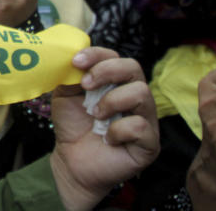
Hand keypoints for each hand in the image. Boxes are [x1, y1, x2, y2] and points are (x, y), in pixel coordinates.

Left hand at [50, 47, 159, 210]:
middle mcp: (134, 95)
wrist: (71, 161)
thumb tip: (70, 56)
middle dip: (107, 71)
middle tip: (86, 85)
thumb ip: (69, 74)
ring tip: (95, 115)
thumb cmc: (73, 126)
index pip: (114, 56)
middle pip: (134, 67)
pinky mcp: (150, 142)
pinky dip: (118, 130)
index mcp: (115, 81)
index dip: (96, 54)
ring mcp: (146, 118)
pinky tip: (108, 138)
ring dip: (112, 101)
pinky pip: (141, 125)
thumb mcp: (64, 94)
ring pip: (142, 93)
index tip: (76, 61)